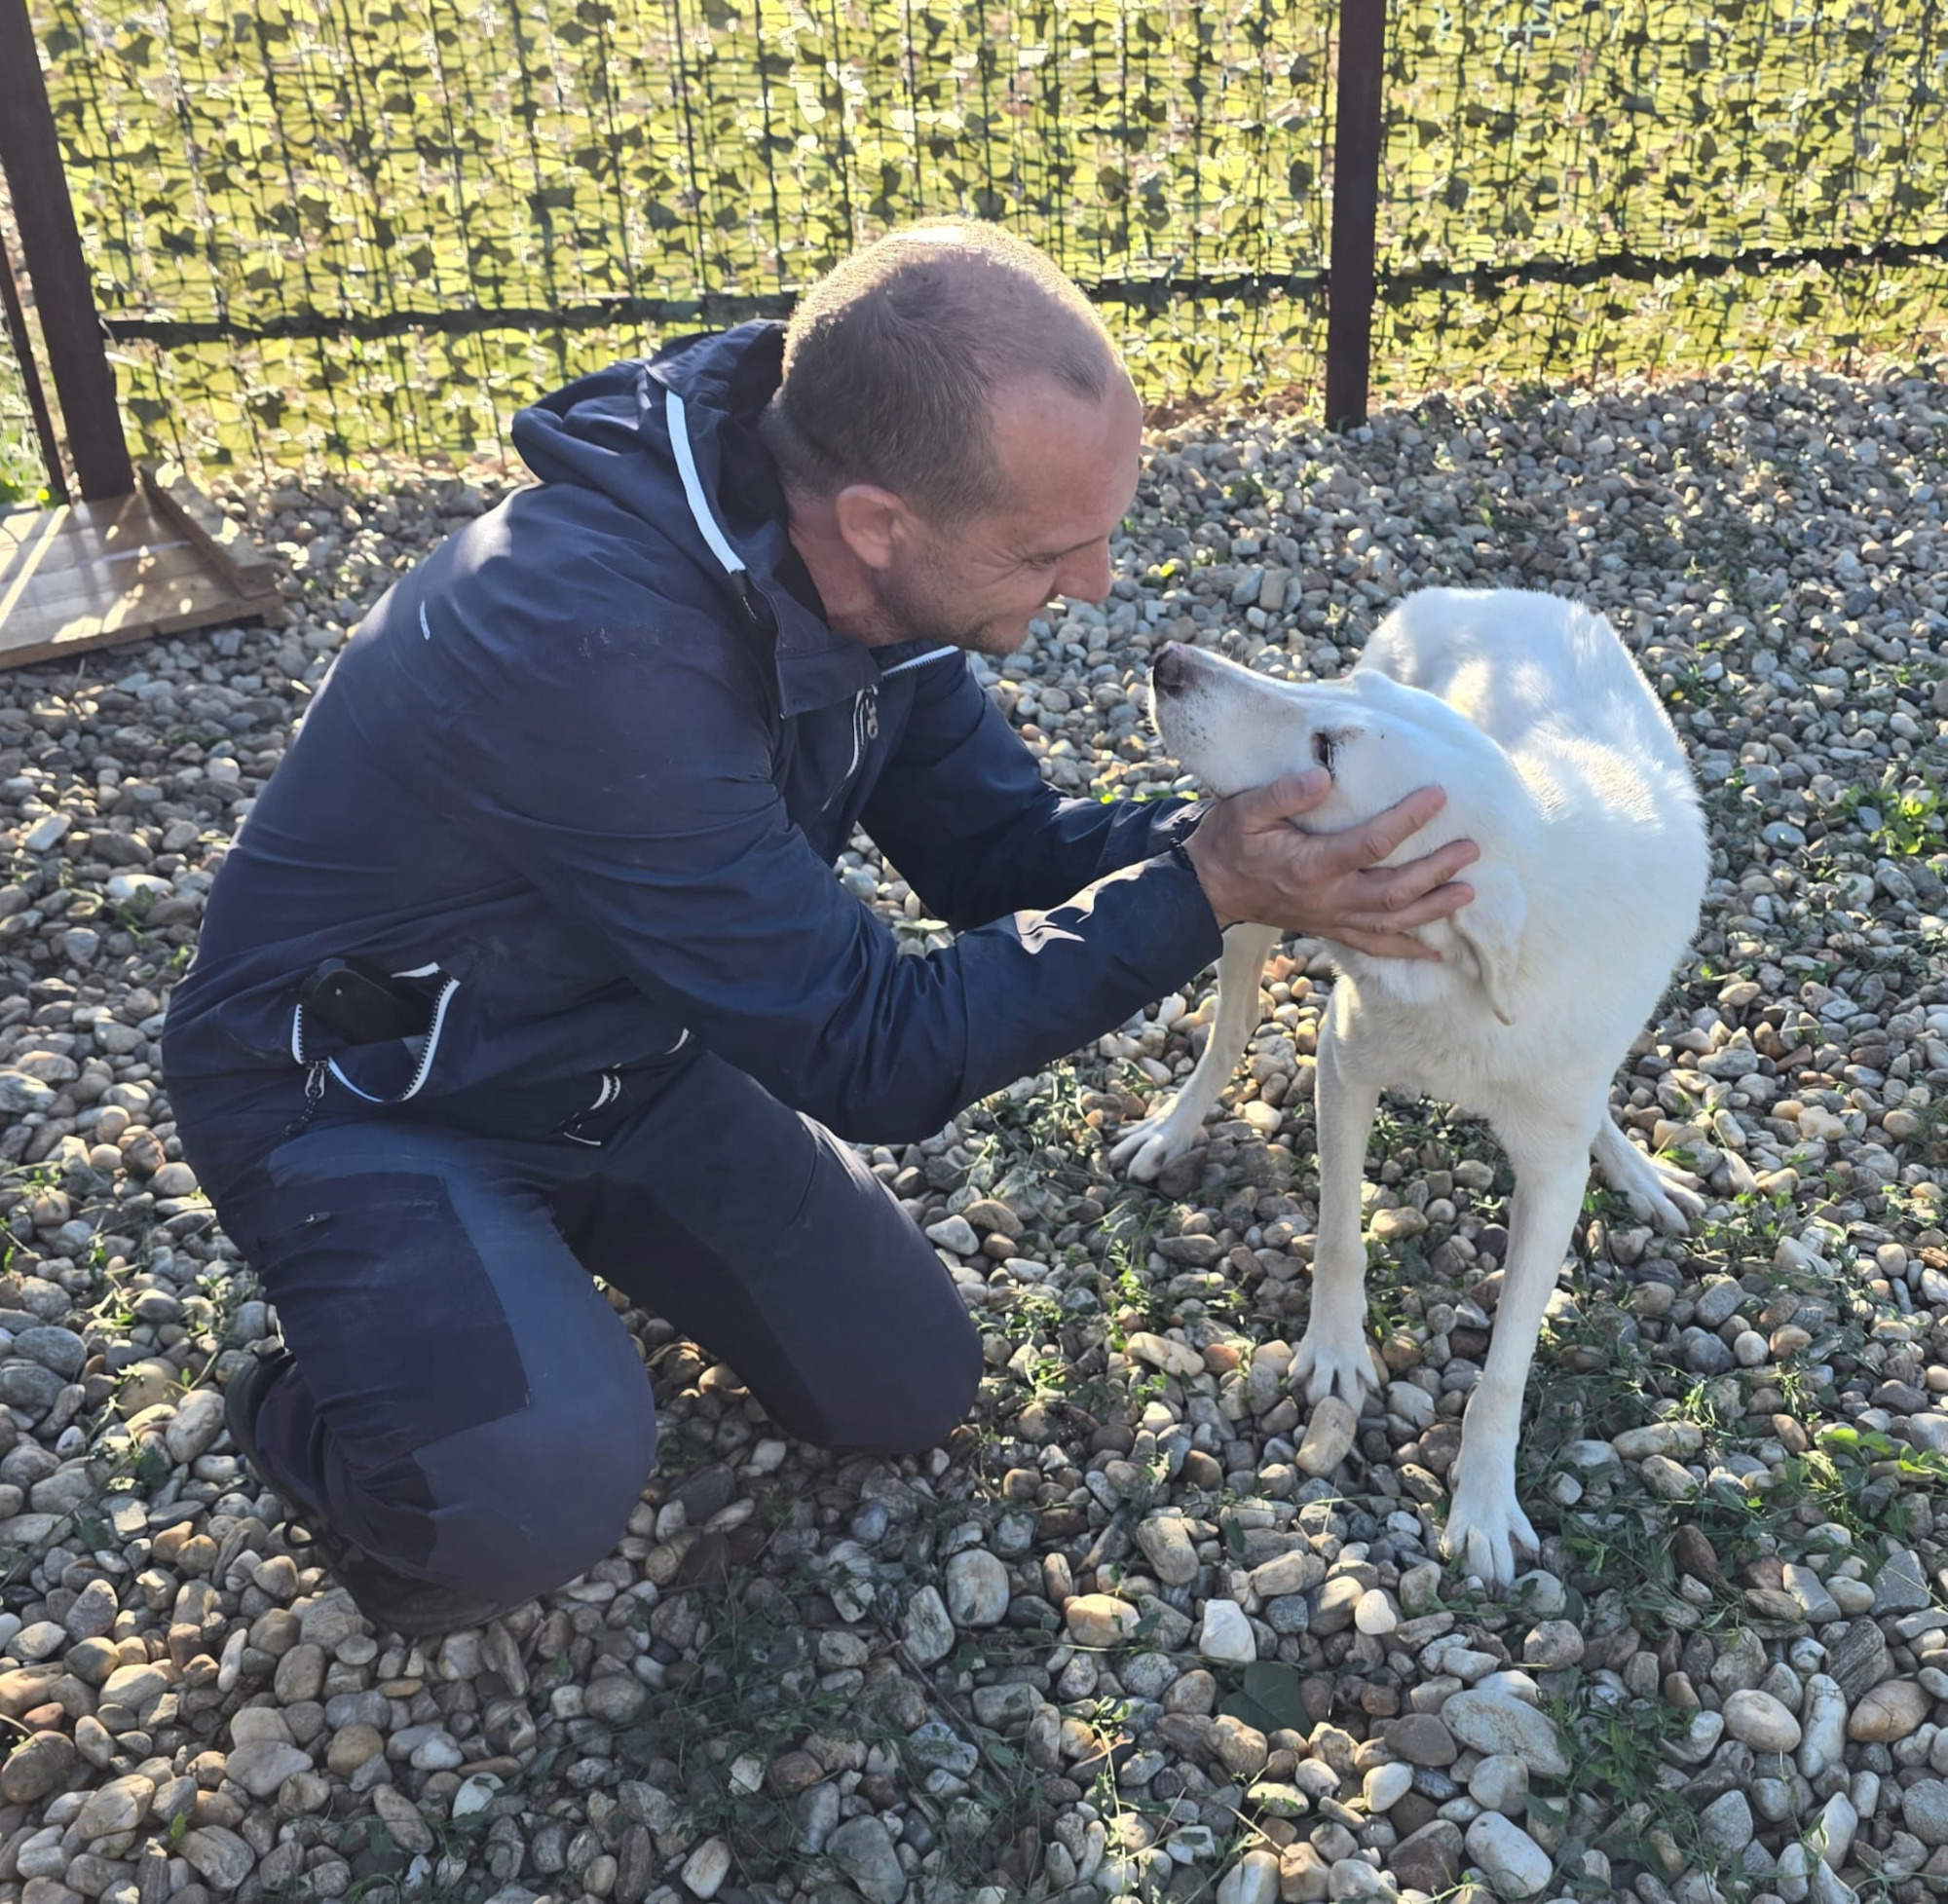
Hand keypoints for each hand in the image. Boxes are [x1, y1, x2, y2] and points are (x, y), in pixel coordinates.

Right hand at [1180, 769, 1477, 958]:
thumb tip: (1324, 776)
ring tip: (1468, 892)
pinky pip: (1374, 946)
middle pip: (1394, 891)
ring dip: (1433, 909)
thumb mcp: (1246, 809)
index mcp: (1311, 865)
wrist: (1208, 887)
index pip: (1371, 844)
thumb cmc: (1230, 841)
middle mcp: (1328, 898)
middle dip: (1436, 871)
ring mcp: (1331, 918)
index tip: (1437, 796)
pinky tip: (1436, 952)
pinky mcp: (1330, 928)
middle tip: (1470, 850)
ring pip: (1392, 922)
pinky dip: (1406, 950)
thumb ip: (1284, 793)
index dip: (1408, 821)